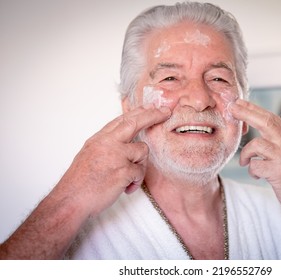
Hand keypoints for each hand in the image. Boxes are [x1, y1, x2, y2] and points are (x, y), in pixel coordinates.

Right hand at [56, 105, 170, 216]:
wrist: (71, 199)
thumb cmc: (80, 182)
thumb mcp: (90, 154)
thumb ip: (107, 145)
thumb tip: (124, 141)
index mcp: (99, 139)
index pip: (121, 120)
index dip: (138, 112)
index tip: (150, 107)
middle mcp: (108, 143)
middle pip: (135, 123)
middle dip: (153, 116)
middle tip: (166, 113)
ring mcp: (116, 156)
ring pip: (143, 150)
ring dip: (141, 165)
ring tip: (129, 178)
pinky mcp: (123, 171)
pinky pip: (140, 172)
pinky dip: (136, 182)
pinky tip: (126, 188)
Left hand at [229, 99, 280, 210]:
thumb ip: (274, 139)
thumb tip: (253, 126)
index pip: (270, 117)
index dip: (253, 108)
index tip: (238, 102)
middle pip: (265, 122)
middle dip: (246, 113)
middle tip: (231, 108)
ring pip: (256, 144)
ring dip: (246, 154)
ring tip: (245, 162)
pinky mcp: (279, 171)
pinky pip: (256, 165)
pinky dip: (252, 170)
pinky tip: (257, 175)